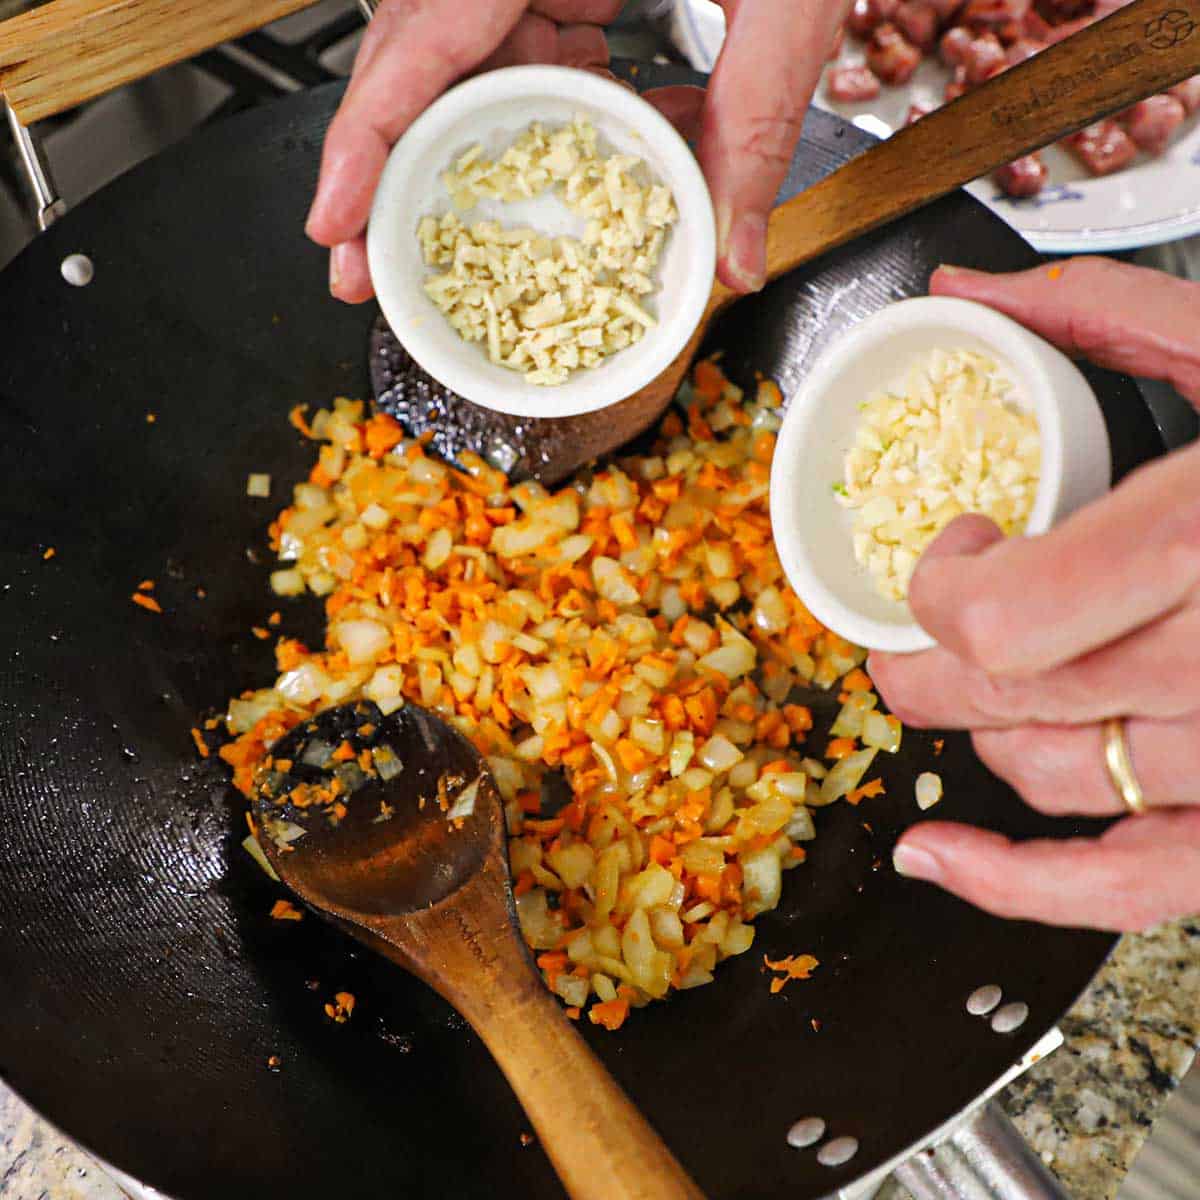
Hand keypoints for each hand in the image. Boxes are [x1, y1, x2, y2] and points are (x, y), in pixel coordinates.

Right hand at [305, 0, 847, 302]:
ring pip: (466, 59)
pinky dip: (551, 110)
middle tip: (376, 261)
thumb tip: (731, 256)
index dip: (365, 134)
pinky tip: (587, 155)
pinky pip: (526, 45)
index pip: (421, 30)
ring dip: (481, 149)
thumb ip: (756, 118)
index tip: (336, 220)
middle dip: (396, 166)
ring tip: (488, 229)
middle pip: (419, 57)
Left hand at [869, 257, 1199, 931]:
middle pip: (997, 698)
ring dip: (981, 726)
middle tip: (911, 624)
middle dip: (921, 661)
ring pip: (1044, 775)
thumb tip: (968, 296)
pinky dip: (1018, 884)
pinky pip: (1126, 886)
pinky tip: (944, 858)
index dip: (937, 588)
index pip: (993, 620)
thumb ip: (1104, 317)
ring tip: (980, 680)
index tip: (958, 543)